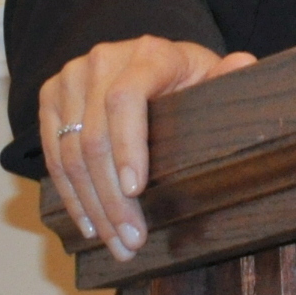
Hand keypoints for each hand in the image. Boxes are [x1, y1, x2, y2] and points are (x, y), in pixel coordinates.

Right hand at [38, 36, 255, 260]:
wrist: (147, 62)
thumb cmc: (185, 78)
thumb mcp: (209, 76)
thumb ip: (227, 75)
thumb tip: (242, 65)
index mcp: (149, 53)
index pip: (125, 98)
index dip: (127, 145)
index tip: (136, 190)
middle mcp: (104, 59)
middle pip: (95, 137)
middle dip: (112, 197)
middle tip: (131, 239)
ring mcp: (73, 76)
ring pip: (71, 153)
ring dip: (92, 206)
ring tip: (115, 241)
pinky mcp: (52, 96)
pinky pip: (54, 155)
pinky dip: (70, 195)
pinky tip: (89, 222)